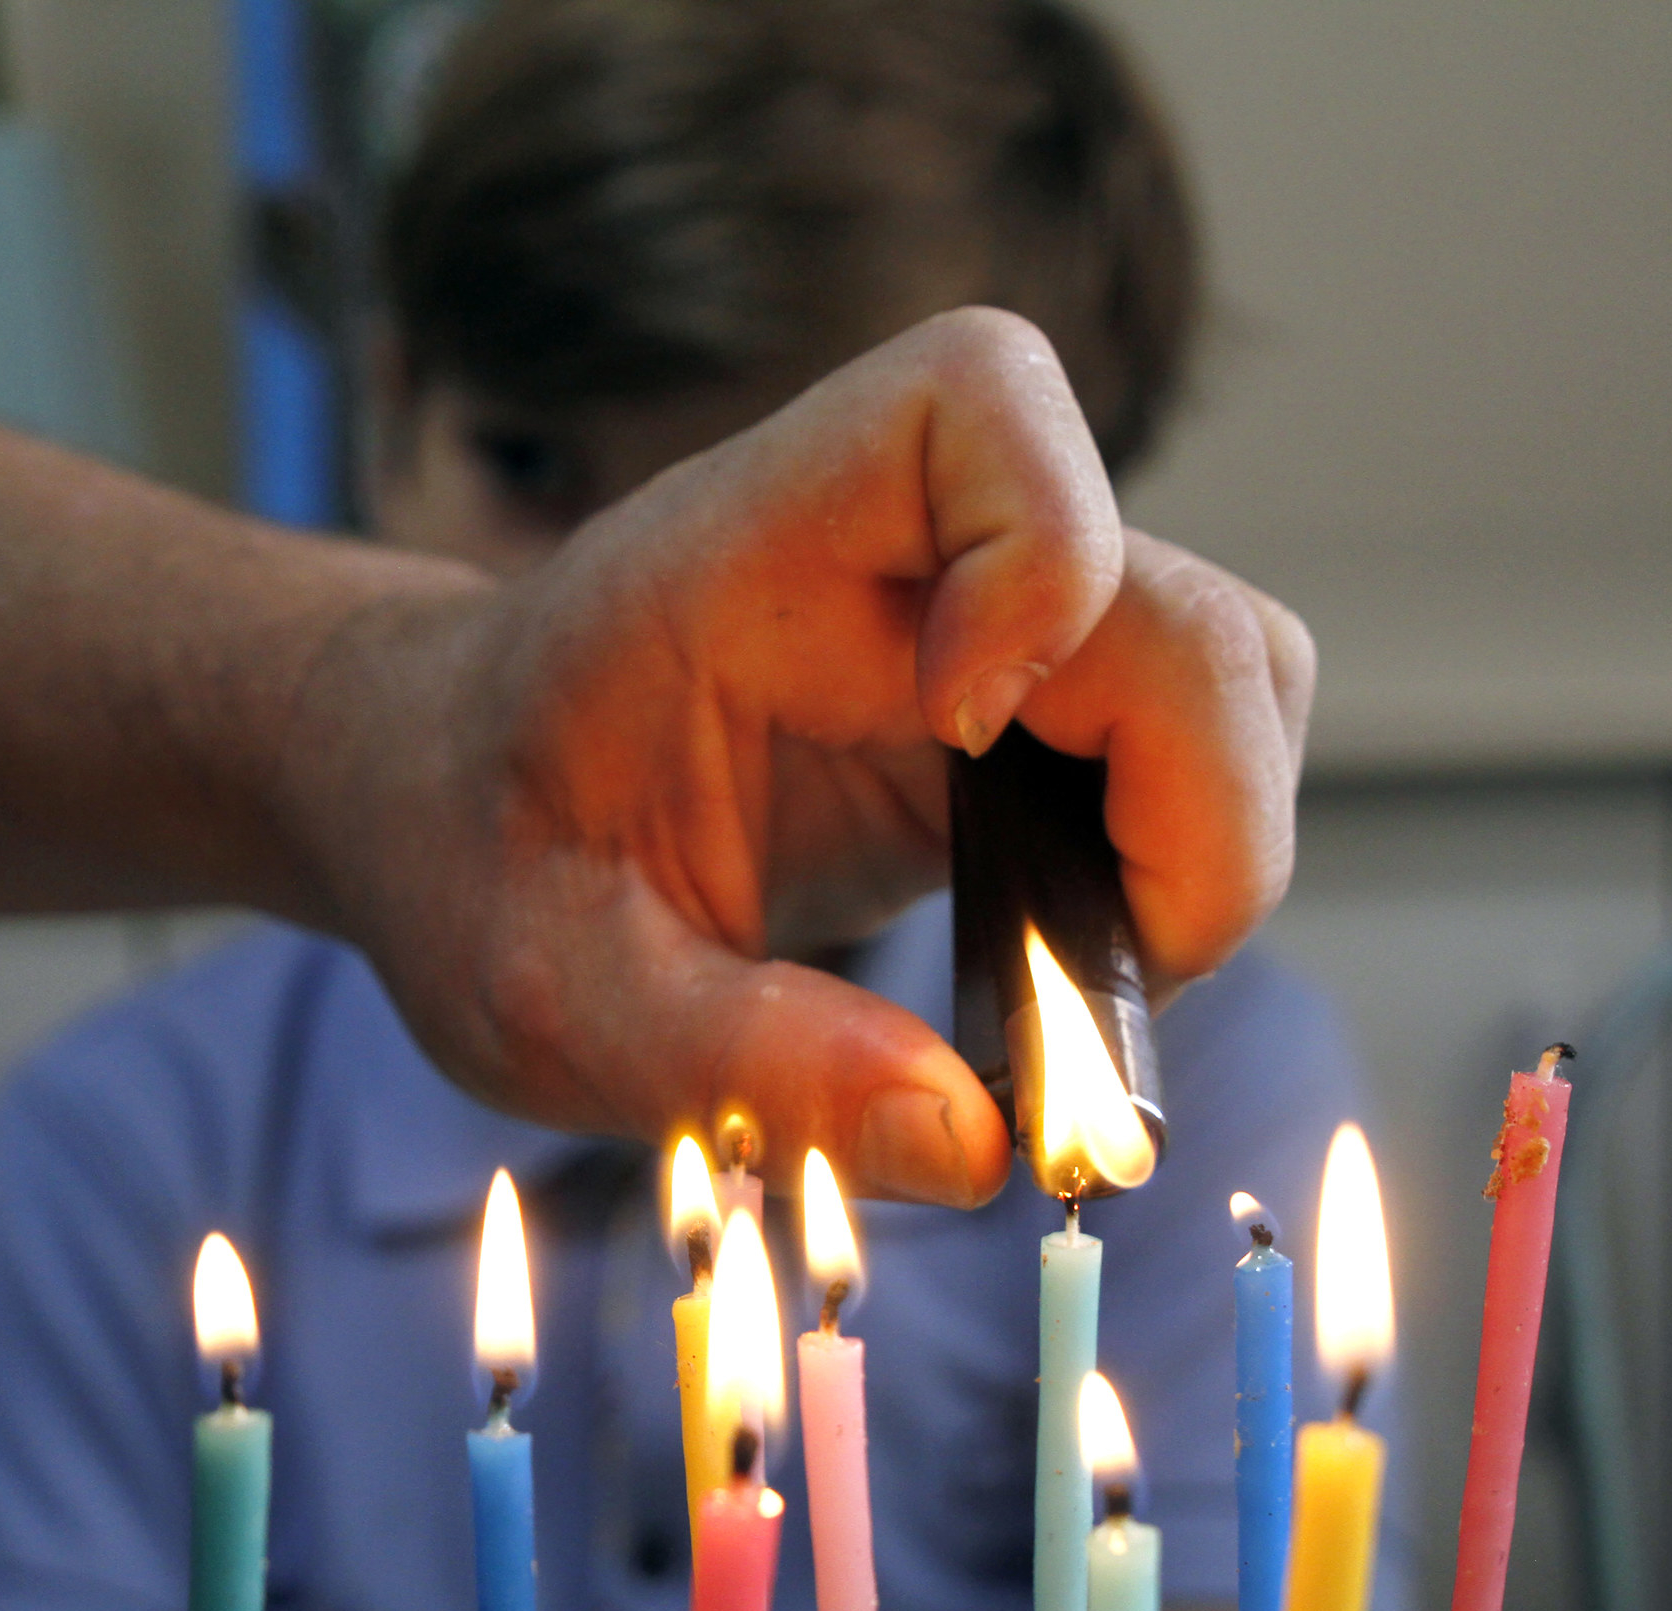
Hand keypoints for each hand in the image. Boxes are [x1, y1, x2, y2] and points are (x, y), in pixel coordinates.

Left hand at [294, 309, 1314, 1205]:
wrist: (443, 802)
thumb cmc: (472, 855)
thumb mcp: (548, 992)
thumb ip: (739, 1061)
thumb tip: (972, 1147)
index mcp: (756, 544)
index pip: (980, 402)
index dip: (1044, 559)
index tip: (962, 740)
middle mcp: (902, 555)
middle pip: (1173, 595)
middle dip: (1196, 807)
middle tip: (1089, 998)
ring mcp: (982, 627)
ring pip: (1228, 670)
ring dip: (1208, 842)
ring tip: (1071, 994)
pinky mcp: (1025, 712)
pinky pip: (1189, 751)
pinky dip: (1179, 869)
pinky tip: (1061, 971)